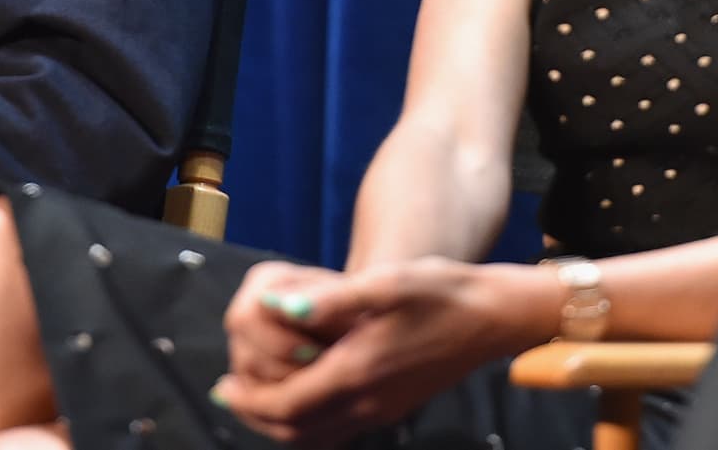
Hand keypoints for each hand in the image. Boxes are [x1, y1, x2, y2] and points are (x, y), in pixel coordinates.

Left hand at [215, 258, 551, 445]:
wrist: (493, 316)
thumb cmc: (439, 292)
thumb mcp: (385, 282)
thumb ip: (329, 298)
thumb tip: (278, 307)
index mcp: (359, 372)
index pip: (289, 406)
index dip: (251, 401)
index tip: (224, 385)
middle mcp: (369, 401)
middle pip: (298, 431)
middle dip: (258, 417)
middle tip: (231, 394)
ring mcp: (384, 408)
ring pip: (318, 435)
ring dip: (281, 422)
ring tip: (258, 396)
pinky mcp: (394, 404)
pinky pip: (339, 429)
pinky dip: (309, 421)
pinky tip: (303, 392)